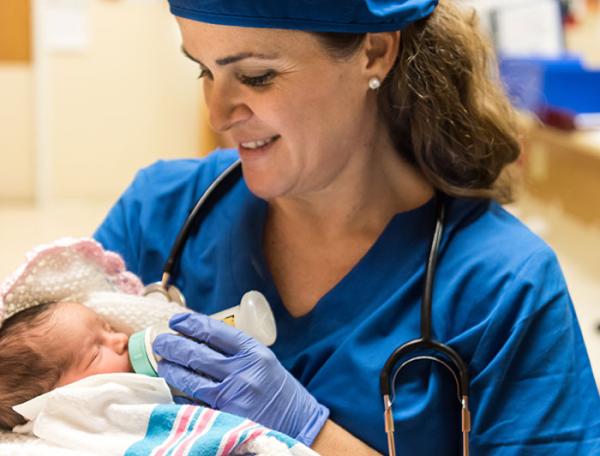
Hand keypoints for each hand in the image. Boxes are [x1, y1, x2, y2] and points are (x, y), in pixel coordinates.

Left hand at [152, 312, 328, 445]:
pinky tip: (174, 390)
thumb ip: (239, 352)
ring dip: (170, 369)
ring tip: (162, 363)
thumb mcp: (265, 362)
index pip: (215, 332)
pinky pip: (194, 403)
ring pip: (189, 379)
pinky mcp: (224, 418)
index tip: (176, 320)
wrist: (300, 425)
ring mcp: (231, 396)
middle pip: (196, 353)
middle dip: (172, 345)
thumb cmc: (280, 391)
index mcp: (254, 352)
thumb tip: (202, 340)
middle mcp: (242, 371)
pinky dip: (181, 395)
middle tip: (159, 341)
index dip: (191, 323)